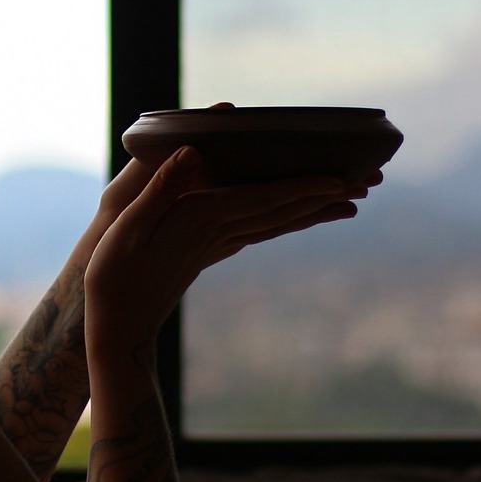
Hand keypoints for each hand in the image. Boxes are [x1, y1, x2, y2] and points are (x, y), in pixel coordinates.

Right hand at [84, 144, 362, 361]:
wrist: (118, 328)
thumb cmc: (114, 275)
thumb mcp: (128, 227)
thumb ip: (161, 190)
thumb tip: (192, 153)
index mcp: (202, 220)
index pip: (263, 201)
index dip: (302, 189)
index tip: (341, 182)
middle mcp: (219, 233)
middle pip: (282, 211)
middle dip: (323, 196)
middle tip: (366, 183)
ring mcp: (217, 245)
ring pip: (276, 222)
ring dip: (313, 209)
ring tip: (349, 200)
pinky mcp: (210, 251)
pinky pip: (260, 231)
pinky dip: (286, 220)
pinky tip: (297, 216)